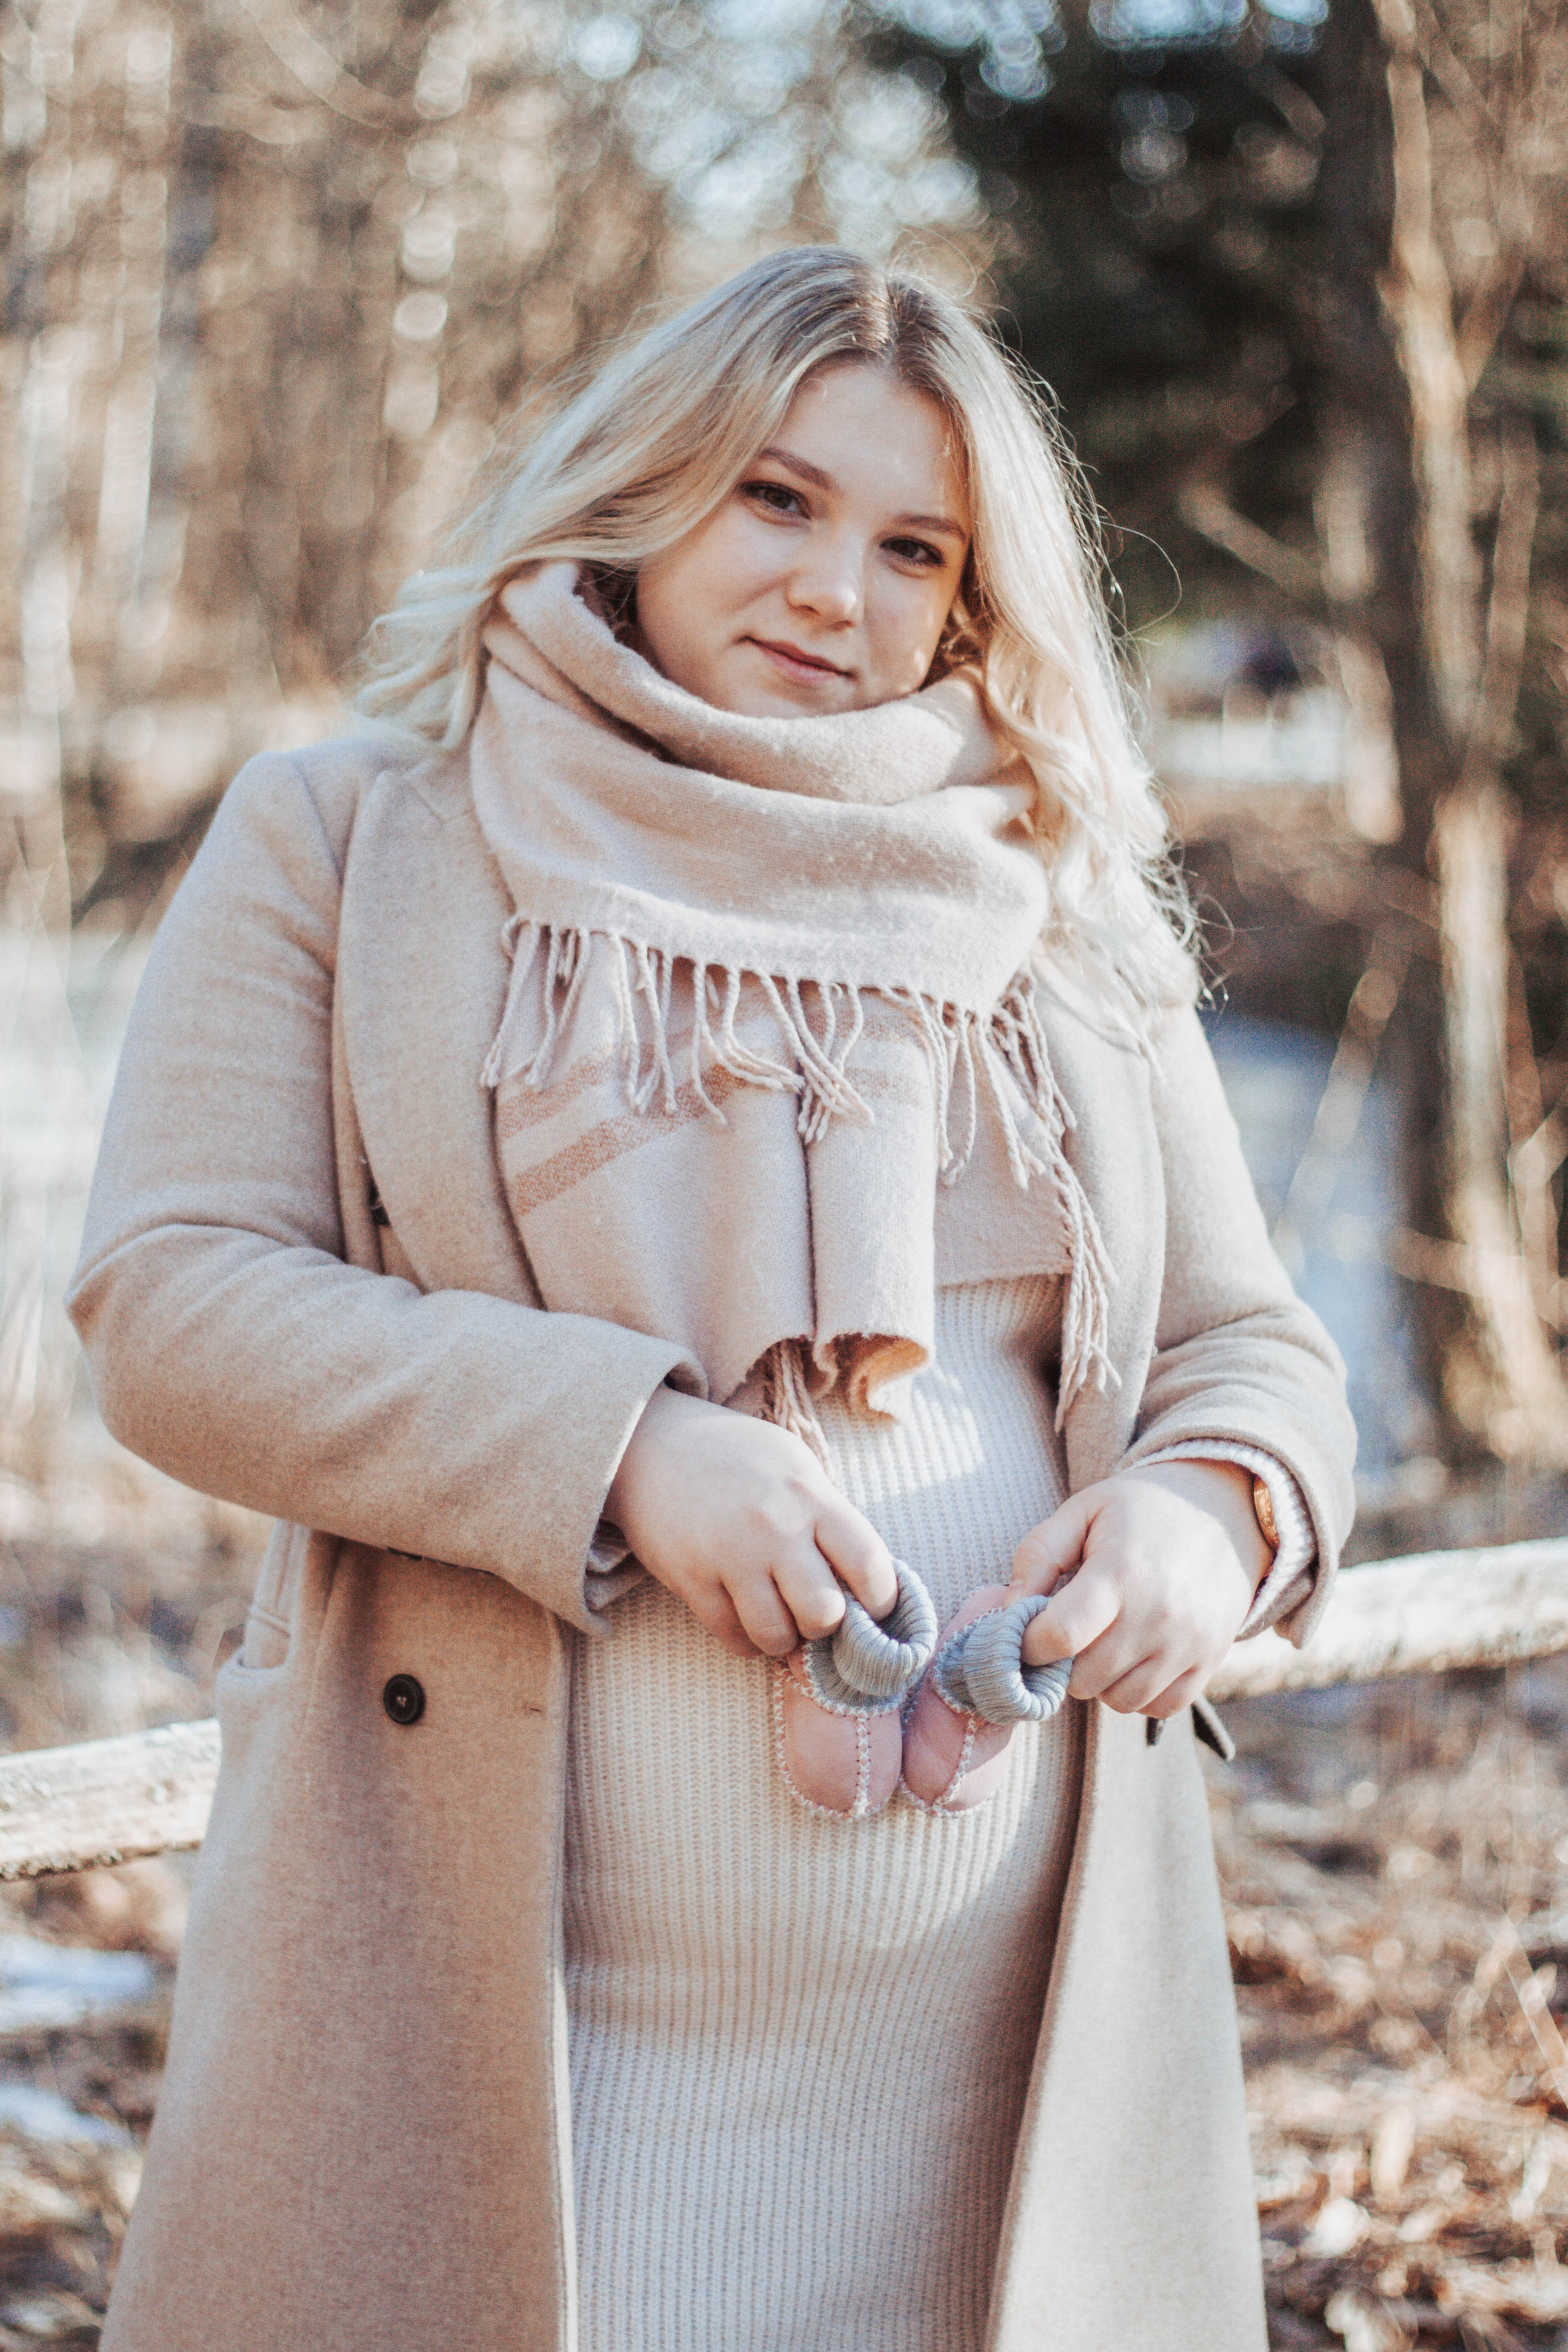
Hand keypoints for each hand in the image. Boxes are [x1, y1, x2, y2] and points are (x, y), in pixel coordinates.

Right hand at [605, 1385, 897, 1660]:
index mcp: (811, 1496)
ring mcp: (730, 1556)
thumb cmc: (733, 1455)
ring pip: (777, 1636)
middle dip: (826, 1625)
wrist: (648, 1442)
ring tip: (779, 1619)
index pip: (870, 1564)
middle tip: (814, 1612)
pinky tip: (746, 1619)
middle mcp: (775, 1528)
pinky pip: (732, 1637)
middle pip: (825, 1614)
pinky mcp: (691, 1579)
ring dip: (784, 1639)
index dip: (882, 1599)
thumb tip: (861, 1578)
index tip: (873, 1606)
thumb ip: (828, 1516)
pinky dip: (746, 1640)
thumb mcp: (794, 1465)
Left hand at [1008, 1461, 1269, 1719]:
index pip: (1059, 1635)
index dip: (1028, 1643)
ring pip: (1117, 1701)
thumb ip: (1037, 1556)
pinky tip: (1134, 1656)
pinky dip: (1138, 1692)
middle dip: (1062, 1661)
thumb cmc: (1141, 1510)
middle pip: (1083, 1678)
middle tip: (1070, 1630)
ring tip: (1104, 1639)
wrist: (1226, 1511)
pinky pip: (1157, 1708)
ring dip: (1099, 1680)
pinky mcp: (1210, 1663)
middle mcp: (1159, 1615)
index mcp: (1122, 1571)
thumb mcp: (1083, 1510)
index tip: (1026, 1632)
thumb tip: (1007, 1611)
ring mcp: (1189, 1644)